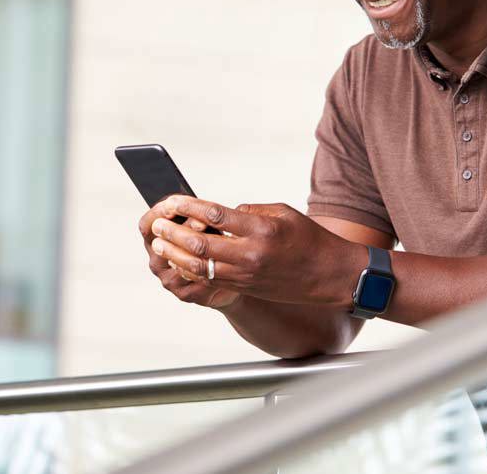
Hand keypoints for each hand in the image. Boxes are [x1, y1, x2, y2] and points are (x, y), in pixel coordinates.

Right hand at [138, 204, 239, 309]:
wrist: (225, 274)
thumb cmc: (210, 242)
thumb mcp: (200, 223)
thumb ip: (195, 216)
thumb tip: (201, 216)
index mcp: (153, 241)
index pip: (146, 225)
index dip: (159, 213)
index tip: (175, 203)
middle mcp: (157, 262)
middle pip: (164, 243)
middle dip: (185, 228)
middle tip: (204, 223)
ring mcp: (169, 280)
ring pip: (181, 262)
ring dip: (200, 248)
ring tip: (219, 240)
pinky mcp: (185, 294)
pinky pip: (196, 279)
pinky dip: (210, 268)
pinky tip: (223, 261)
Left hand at [150, 196, 366, 307]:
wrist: (330, 275)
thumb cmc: (309, 238)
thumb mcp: (283, 213)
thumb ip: (250, 211)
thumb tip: (219, 214)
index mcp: (262, 229)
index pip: (215, 216)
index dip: (189, 207)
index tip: (171, 200)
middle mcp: (252, 254)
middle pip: (200, 244)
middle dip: (173, 233)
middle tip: (156, 223)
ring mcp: (247, 274)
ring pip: (200, 267)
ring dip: (175, 254)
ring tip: (159, 243)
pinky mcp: (245, 287)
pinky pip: (210, 280)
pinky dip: (190, 270)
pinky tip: (178, 260)